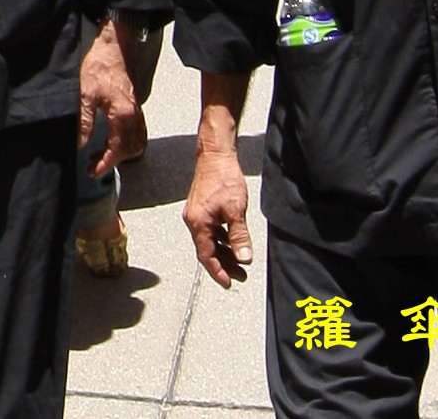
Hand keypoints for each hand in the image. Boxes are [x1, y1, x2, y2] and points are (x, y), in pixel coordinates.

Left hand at [79, 21, 139, 179]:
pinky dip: (127, 144)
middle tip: (92, 164)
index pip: (117, 149)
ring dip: (120, 154)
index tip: (94, 171)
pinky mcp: (135, 108)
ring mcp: (137, 112)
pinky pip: (138, 134)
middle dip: (112, 161)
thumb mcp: (85, 92)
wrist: (114, 47)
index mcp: (122, 114)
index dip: (106, 163)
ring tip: (100, 155)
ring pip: (135, 144)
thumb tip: (81, 143)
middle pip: (129, 150)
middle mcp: (134, 116)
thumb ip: (85, 120)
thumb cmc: (100, 65)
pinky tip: (114, 143)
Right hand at [184, 138, 252, 288]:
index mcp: (198, 223)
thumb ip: (239, 236)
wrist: (215, 154)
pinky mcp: (201, 208)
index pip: (206, 255)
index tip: (228, 283)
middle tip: (241, 276)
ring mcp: (196, 214)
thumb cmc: (223, 178)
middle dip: (223, 265)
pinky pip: (210, 231)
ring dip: (223, 253)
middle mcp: (193, 220)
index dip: (217, 272)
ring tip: (240, 261)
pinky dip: (221, 240)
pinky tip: (233, 241)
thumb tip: (244, 258)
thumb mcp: (235, 210)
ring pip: (209, 241)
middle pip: (206, 250)